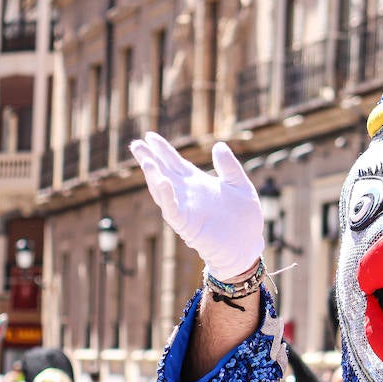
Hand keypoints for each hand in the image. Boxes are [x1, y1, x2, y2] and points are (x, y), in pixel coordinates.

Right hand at [129, 132, 263, 278]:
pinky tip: (162, 182)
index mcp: (198, 183)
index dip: (163, 149)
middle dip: (149, 159)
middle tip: (135, 144)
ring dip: (153, 176)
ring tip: (146, 160)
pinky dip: (166, 197)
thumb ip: (229, 166)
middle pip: (163, 173)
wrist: (247, 246)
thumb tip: (218, 145)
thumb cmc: (244, 218)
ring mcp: (185, 209)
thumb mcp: (240, 186)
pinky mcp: (187, 225)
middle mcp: (187, 195)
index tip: (149, 135)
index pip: (176, 162)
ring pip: (162, 191)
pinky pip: (173, 210)